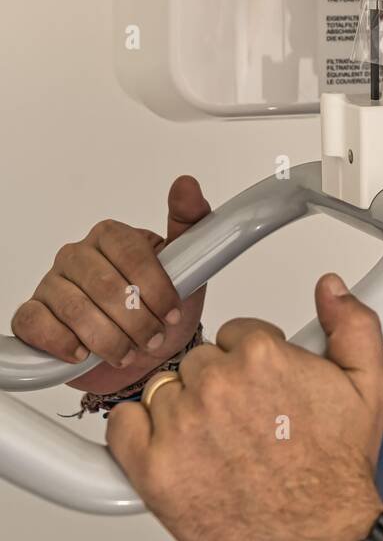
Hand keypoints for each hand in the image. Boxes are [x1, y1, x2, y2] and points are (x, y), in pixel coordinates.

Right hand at [10, 176, 210, 393]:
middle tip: (153, 340)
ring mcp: (52, 283)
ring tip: (128, 353)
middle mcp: (77, 255)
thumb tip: (185, 183)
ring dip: (108, 340)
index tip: (172, 313)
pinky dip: (63, 343)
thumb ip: (190, 222)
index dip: (155, 288)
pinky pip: (37, 324)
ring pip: (74, 309)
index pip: (130, 253)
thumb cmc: (161, 309)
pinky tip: (84, 354)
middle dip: (136, 321)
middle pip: (104, 285)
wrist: (144, 356)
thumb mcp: (187, 267)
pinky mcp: (33, 314)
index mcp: (111, 237)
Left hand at [105, 275, 382, 540]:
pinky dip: (136, 433)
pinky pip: (123, 425)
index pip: (234, 334)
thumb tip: (332, 290)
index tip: (259, 391)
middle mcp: (217, 386)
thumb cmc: (339, 474)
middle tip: (241, 424)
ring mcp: (182, 426)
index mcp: (261, 356)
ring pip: (163, 391)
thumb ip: (353, 325)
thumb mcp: (368, 387)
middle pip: (198, 362)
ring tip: (215, 445)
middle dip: (217, 387)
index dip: (249, 364)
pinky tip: (168, 448)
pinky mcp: (154, 469)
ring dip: (182, 412)